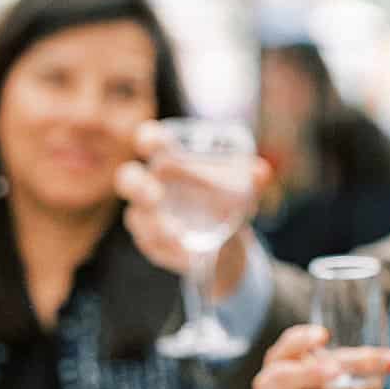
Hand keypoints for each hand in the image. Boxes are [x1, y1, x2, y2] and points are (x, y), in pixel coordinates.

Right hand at [115, 121, 270, 279]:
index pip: (151, 141)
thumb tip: (261, 172)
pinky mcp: (151, 241)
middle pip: (128, 178)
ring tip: (175, 232)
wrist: (226, 240)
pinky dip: (166, 248)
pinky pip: (151, 245)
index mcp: (171, 160)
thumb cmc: (227, 200)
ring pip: (137, 217)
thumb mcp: (245, 188)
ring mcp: (148, 214)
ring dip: (154, 225)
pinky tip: (184, 251)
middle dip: (136, 185)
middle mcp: (153, 184)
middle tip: (155, 195)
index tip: (150, 142)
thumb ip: (252, 178)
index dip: (147, 137)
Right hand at [251, 325, 389, 388]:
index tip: (325, 335)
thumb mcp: (341, 369)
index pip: (286, 345)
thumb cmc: (324, 386)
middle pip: (285, 377)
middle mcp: (270, 383)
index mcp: (282, 358)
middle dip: (310, 373)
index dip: (301, 340)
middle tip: (337, 371)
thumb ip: (365, 362)